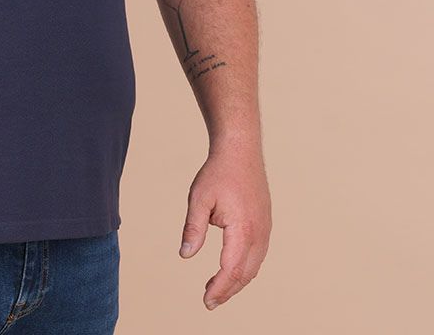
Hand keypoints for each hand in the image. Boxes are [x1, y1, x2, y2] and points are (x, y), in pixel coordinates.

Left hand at [178, 141, 271, 310]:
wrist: (240, 151)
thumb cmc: (218, 173)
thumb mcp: (198, 199)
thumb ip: (193, 229)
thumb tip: (186, 255)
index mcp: (243, 230)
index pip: (231, 270)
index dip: (219, 288)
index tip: (206, 301)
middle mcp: (259, 234)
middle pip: (245, 274)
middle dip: (227, 290)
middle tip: (209, 300)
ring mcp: (265, 229)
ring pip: (254, 267)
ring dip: (237, 281)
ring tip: (217, 288)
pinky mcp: (265, 224)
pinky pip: (257, 255)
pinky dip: (245, 268)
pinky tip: (231, 268)